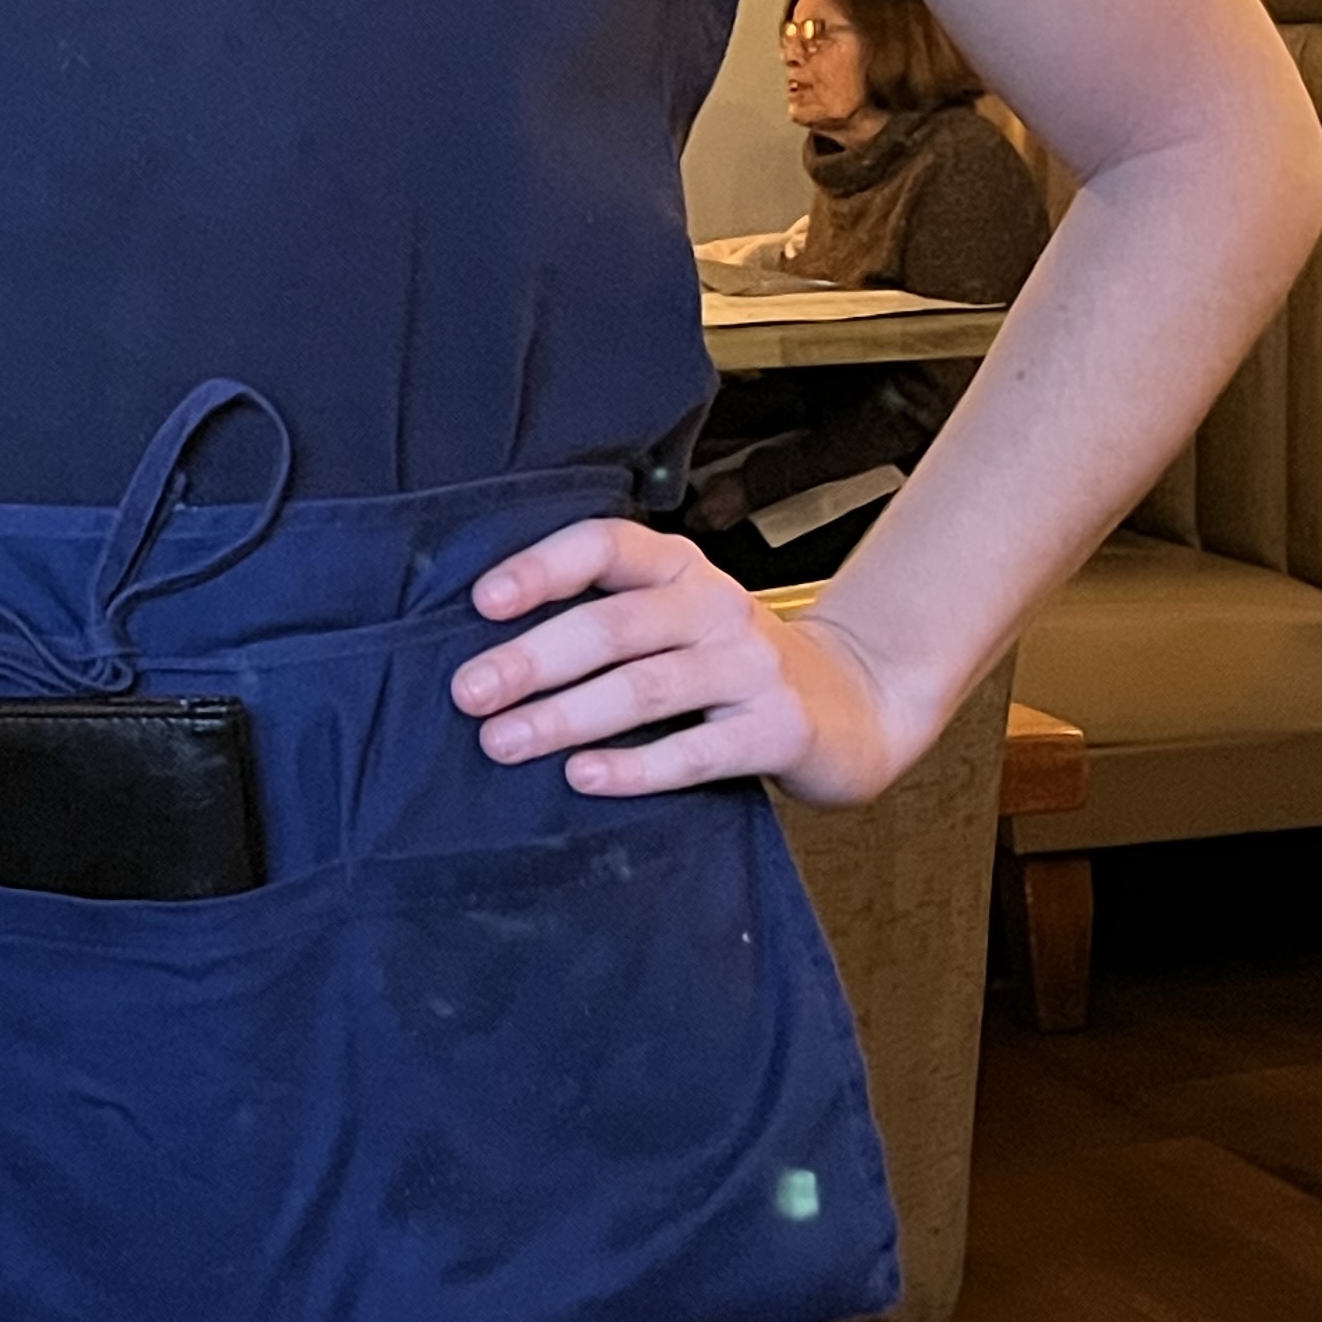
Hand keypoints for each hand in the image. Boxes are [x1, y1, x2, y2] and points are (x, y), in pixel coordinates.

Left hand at [451, 517, 912, 806]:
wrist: (851, 703)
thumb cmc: (725, 663)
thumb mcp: (672, 619)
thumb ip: (604, 619)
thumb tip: (483, 650)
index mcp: (677, 566)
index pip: (604, 545)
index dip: (542, 568)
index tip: (482, 602)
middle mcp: (715, 603)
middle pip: (615, 624)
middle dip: (534, 658)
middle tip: (470, 692)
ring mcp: (751, 665)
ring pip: (647, 686)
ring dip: (567, 715)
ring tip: (504, 740)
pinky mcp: (779, 728)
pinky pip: (699, 749)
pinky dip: (637, 766)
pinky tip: (584, 777)